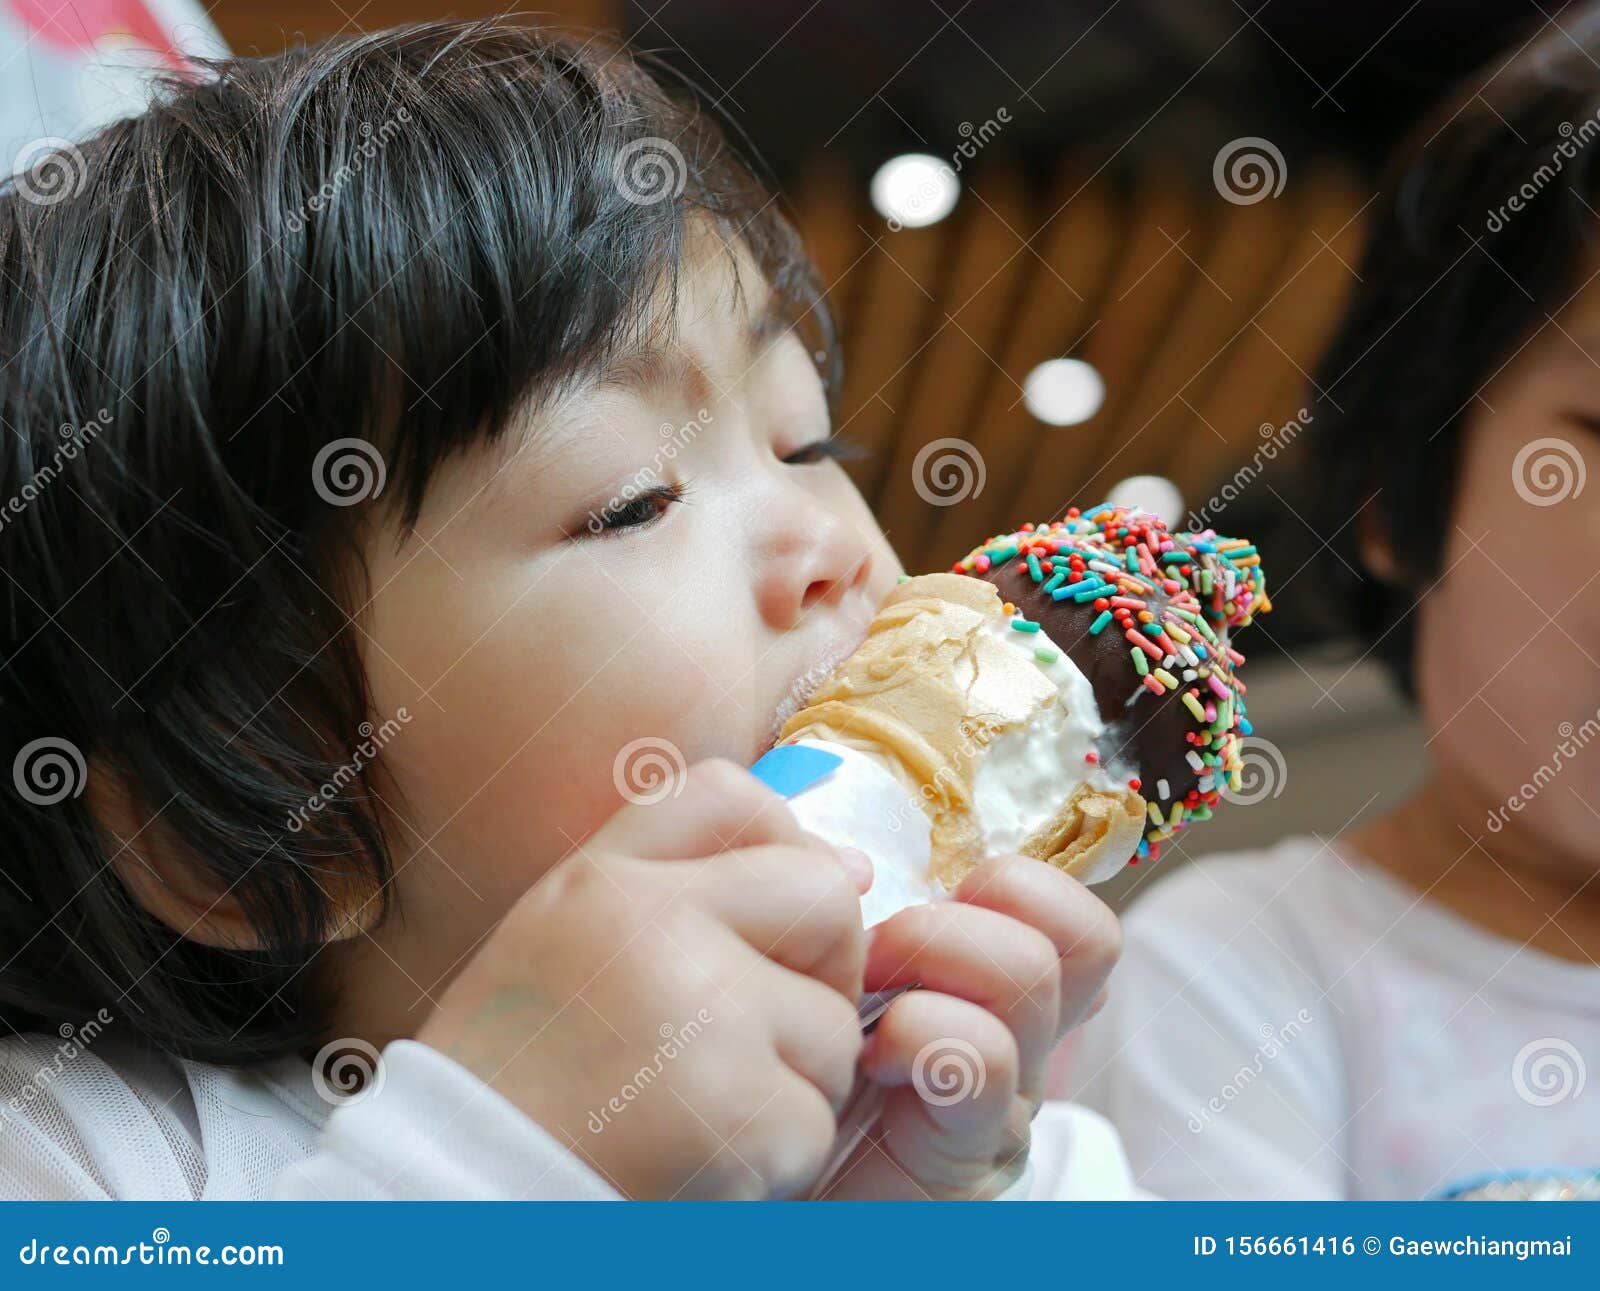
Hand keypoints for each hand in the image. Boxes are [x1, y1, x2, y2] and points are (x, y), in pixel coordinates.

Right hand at [415, 759, 870, 1198]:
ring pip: (832, 1028)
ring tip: (697, 1114)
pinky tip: (698, 1168)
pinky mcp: (739, 1111)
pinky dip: (774, 1162)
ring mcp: (704, 1015)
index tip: (761, 925)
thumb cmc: (518, 1080)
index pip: (732, 796)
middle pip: (825, 899)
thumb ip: (689, 881)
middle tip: (758, 1035)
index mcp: (604, 881)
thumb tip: (854, 868)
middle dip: (823, 972)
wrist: (456, 1200)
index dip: (777, 849)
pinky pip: (814, 1121)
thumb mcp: (562, 941)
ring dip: (792, 1084)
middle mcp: (656, 926)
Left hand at [822, 855, 1120, 1199]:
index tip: (911, 903)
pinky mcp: (973, 1154)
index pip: (1066, 904)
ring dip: (933, 955)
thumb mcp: (825, 967)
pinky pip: (981, 1056)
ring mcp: (1008, 1098)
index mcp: (995, 982)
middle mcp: (1024, 1036)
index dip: (1011, 878)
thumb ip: (844, 903)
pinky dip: (918, 1032)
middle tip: (871, 952)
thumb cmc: (791, 1066)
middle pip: (1071, 929)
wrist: (761, 1196)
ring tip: (863, 1001)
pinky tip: (866, 1062)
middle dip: (955, 916)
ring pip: (1030, 972)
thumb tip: (853, 861)